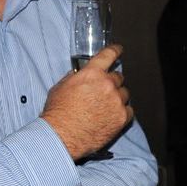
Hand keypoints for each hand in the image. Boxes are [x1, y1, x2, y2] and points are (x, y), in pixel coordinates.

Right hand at [41, 44, 132, 160]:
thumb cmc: (58, 113)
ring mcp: (116, 101)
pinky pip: (129, 110)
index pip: (108, 55)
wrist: (62, 136)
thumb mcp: (60, 87)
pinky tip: (111, 116)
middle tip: (103, 91)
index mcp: (92, 73)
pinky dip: (122, 112)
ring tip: (105, 107)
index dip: (115, 51)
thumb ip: (73, 78)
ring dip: (117, 97)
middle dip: (111, 82)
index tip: (119, 50)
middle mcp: (107, 84)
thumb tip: (78, 75)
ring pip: (124, 93)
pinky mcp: (122, 117)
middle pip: (118, 77)